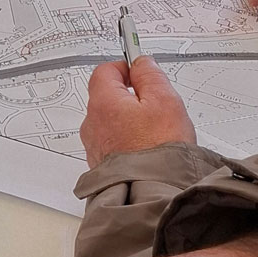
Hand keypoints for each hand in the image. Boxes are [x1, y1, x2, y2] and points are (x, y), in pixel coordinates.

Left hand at [81, 56, 195, 165]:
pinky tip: (148, 149)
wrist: (155, 193)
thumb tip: (141, 63)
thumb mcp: (165, 100)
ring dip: (129, 121)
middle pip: (108, 97)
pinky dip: (128, 141)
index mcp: (103, 103)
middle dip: (130, 97)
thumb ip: (150, 75)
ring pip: (111, 122)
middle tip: (155, 106)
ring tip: (155, 133)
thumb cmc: (160, 150)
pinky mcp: (102, 164)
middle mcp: (92, 124)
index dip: (125, 67)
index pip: (105, 70)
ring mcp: (95, 146)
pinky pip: (114, 143)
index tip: (141, 71)